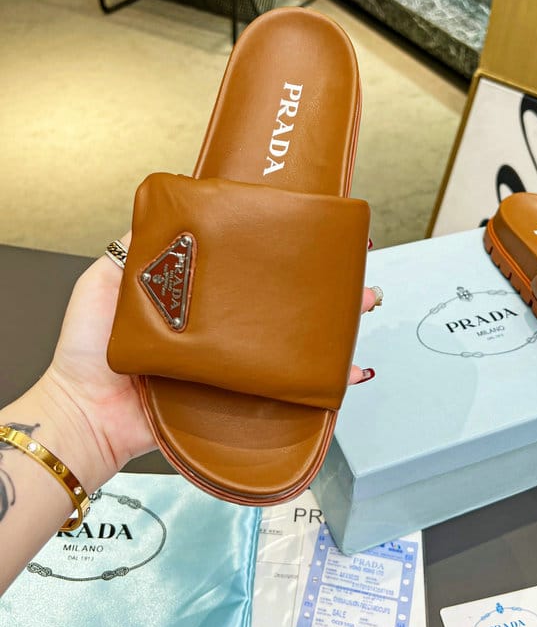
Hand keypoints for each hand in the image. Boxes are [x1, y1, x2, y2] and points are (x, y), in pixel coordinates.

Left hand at [43, 237, 379, 486]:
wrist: (84, 413)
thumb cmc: (86, 353)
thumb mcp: (104, 282)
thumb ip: (130, 251)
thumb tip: (160, 213)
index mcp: (195, 304)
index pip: (246, 277)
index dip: (279, 261)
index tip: (308, 239)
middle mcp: (220, 335)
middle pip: (279, 311)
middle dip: (321, 293)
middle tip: (354, 277)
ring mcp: (230, 369)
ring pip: (290, 348)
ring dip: (331, 332)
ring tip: (360, 309)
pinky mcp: (234, 401)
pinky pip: (282, 393)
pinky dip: (318, 387)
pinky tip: (345, 373)